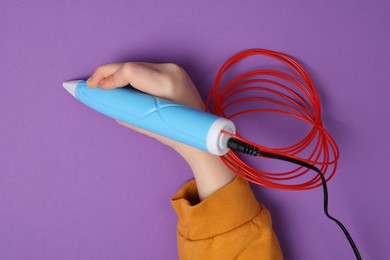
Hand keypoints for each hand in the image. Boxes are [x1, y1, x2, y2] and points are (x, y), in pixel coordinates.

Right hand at [86, 62, 204, 152]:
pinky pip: (145, 69)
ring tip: (102, 85)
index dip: (109, 77)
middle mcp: (171, 70)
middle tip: (91, 84)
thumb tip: (106, 99)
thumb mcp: (146, 124)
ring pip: (136, 65)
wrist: (198, 133)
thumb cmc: (175, 133)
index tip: (97, 88)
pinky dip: (130, 76)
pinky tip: (118, 83)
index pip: (130, 71)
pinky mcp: (173, 70)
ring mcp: (173, 68)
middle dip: (108, 72)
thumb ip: (124, 109)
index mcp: (167, 83)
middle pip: (131, 64)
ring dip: (118, 74)